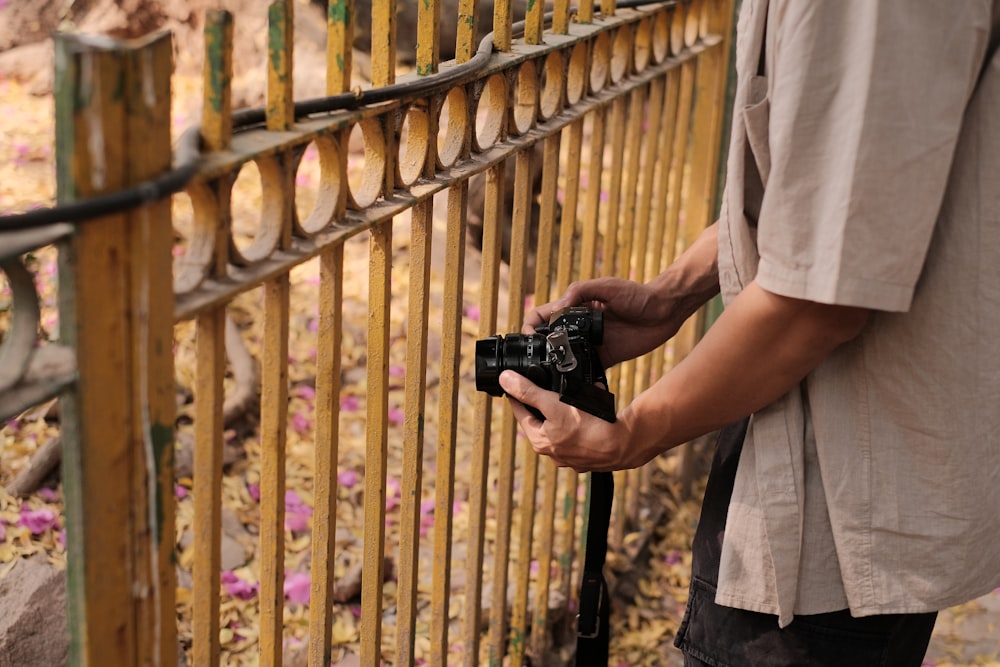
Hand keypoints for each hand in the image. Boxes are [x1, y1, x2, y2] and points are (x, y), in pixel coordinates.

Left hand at [499, 370, 654, 471]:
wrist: (624, 444)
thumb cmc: (588, 427)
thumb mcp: (553, 404)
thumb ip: (528, 392)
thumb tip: (505, 380)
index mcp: (539, 441)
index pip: (521, 413)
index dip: (518, 396)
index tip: (515, 384)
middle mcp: (552, 452)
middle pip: (542, 420)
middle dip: (547, 402)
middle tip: (548, 387)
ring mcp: (571, 456)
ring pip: (563, 426)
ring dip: (568, 410)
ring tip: (576, 395)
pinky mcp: (588, 456)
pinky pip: (581, 432)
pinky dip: (585, 419)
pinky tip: (593, 410)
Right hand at [524, 278, 682, 367]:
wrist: (665, 310)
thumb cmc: (637, 293)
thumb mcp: (607, 286)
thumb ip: (580, 293)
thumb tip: (557, 308)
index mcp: (574, 307)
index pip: (541, 316)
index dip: (529, 327)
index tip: (527, 338)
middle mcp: (579, 327)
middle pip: (548, 340)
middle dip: (536, 350)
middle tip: (534, 362)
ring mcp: (591, 344)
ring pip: (564, 358)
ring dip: (555, 366)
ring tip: (549, 375)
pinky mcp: (606, 358)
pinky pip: (587, 372)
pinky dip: (578, 378)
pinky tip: (572, 383)